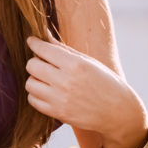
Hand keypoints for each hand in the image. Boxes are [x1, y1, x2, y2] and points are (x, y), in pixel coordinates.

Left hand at [23, 37, 146, 146]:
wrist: (118, 112)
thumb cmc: (105, 82)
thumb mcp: (88, 61)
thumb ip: (63, 49)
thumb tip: (44, 34)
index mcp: (75, 65)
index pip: (44, 49)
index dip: (34, 43)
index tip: (32, 41)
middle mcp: (65, 81)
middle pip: (32, 65)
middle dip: (35, 61)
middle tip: (43, 62)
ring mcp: (59, 99)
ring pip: (29, 83)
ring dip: (35, 78)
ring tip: (47, 79)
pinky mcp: (57, 113)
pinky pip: (32, 100)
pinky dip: (36, 94)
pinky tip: (47, 91)